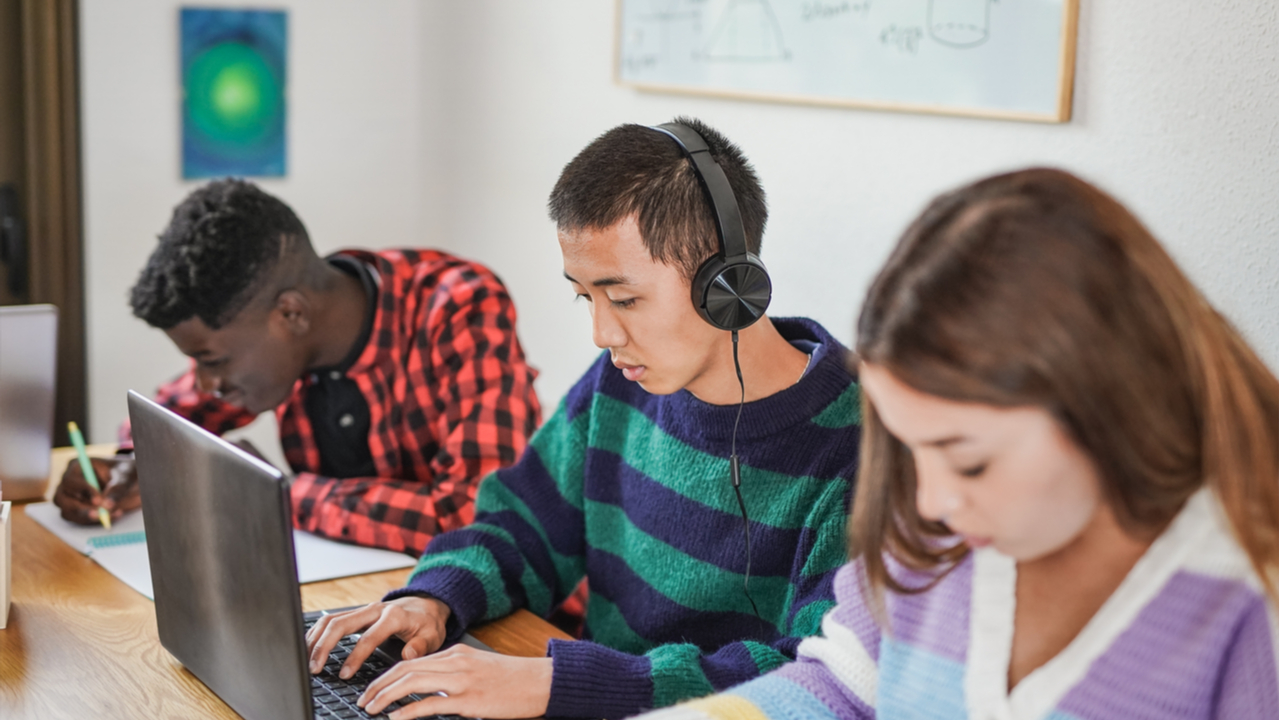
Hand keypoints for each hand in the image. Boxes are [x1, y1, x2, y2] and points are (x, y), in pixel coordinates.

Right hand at [52, 456, 138, 523]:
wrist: (130, 482)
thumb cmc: (125, 473)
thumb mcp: (125, 476)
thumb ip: (117, 488)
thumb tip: (107, 504)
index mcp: (77, 466)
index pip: (70, 480)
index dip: (83, 492)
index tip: (98, 501)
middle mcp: (69, 482)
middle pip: (61, 498)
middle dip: (81, 508)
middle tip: (100, 514)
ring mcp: (69, 497)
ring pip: (67, 512)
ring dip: (87, 517)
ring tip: (110, 514)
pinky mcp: (75, 510)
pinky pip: (77, 520)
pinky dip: (93, 521)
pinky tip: (112, 516)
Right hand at [305, 596, 449, 679]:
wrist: (426, 604)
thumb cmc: (427, 623)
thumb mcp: (433, 636)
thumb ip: (421, 646)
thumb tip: (408, 655)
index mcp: (394, 616)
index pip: (368, 637)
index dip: (355, 657)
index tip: (345, 675)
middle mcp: (375, 609)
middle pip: (341, 623)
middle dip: (324, 646)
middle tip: (314, 668)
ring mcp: (364, 609)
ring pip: (331, 619)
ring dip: (316, 639)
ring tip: (307, 660)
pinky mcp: (356, 613)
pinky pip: (332, 619)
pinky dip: (318, 632)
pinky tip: (310, 647)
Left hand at [358, 645, 552, 719]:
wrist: (541, 681)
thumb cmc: (512, 679)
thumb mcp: (478, 669)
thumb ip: (453, 673)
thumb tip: (427, 688)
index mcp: (456, 653)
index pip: (410, 661)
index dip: (386, 676)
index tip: (372, 688)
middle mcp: (455, 661)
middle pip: (405, 669)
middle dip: (378, 685)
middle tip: (363, 699)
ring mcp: (461, 680)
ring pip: (412, 682)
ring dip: (385, 696)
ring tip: (370, 708)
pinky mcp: (469, 699)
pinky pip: (430, 703)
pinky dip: (408, 711)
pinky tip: (395, 718)